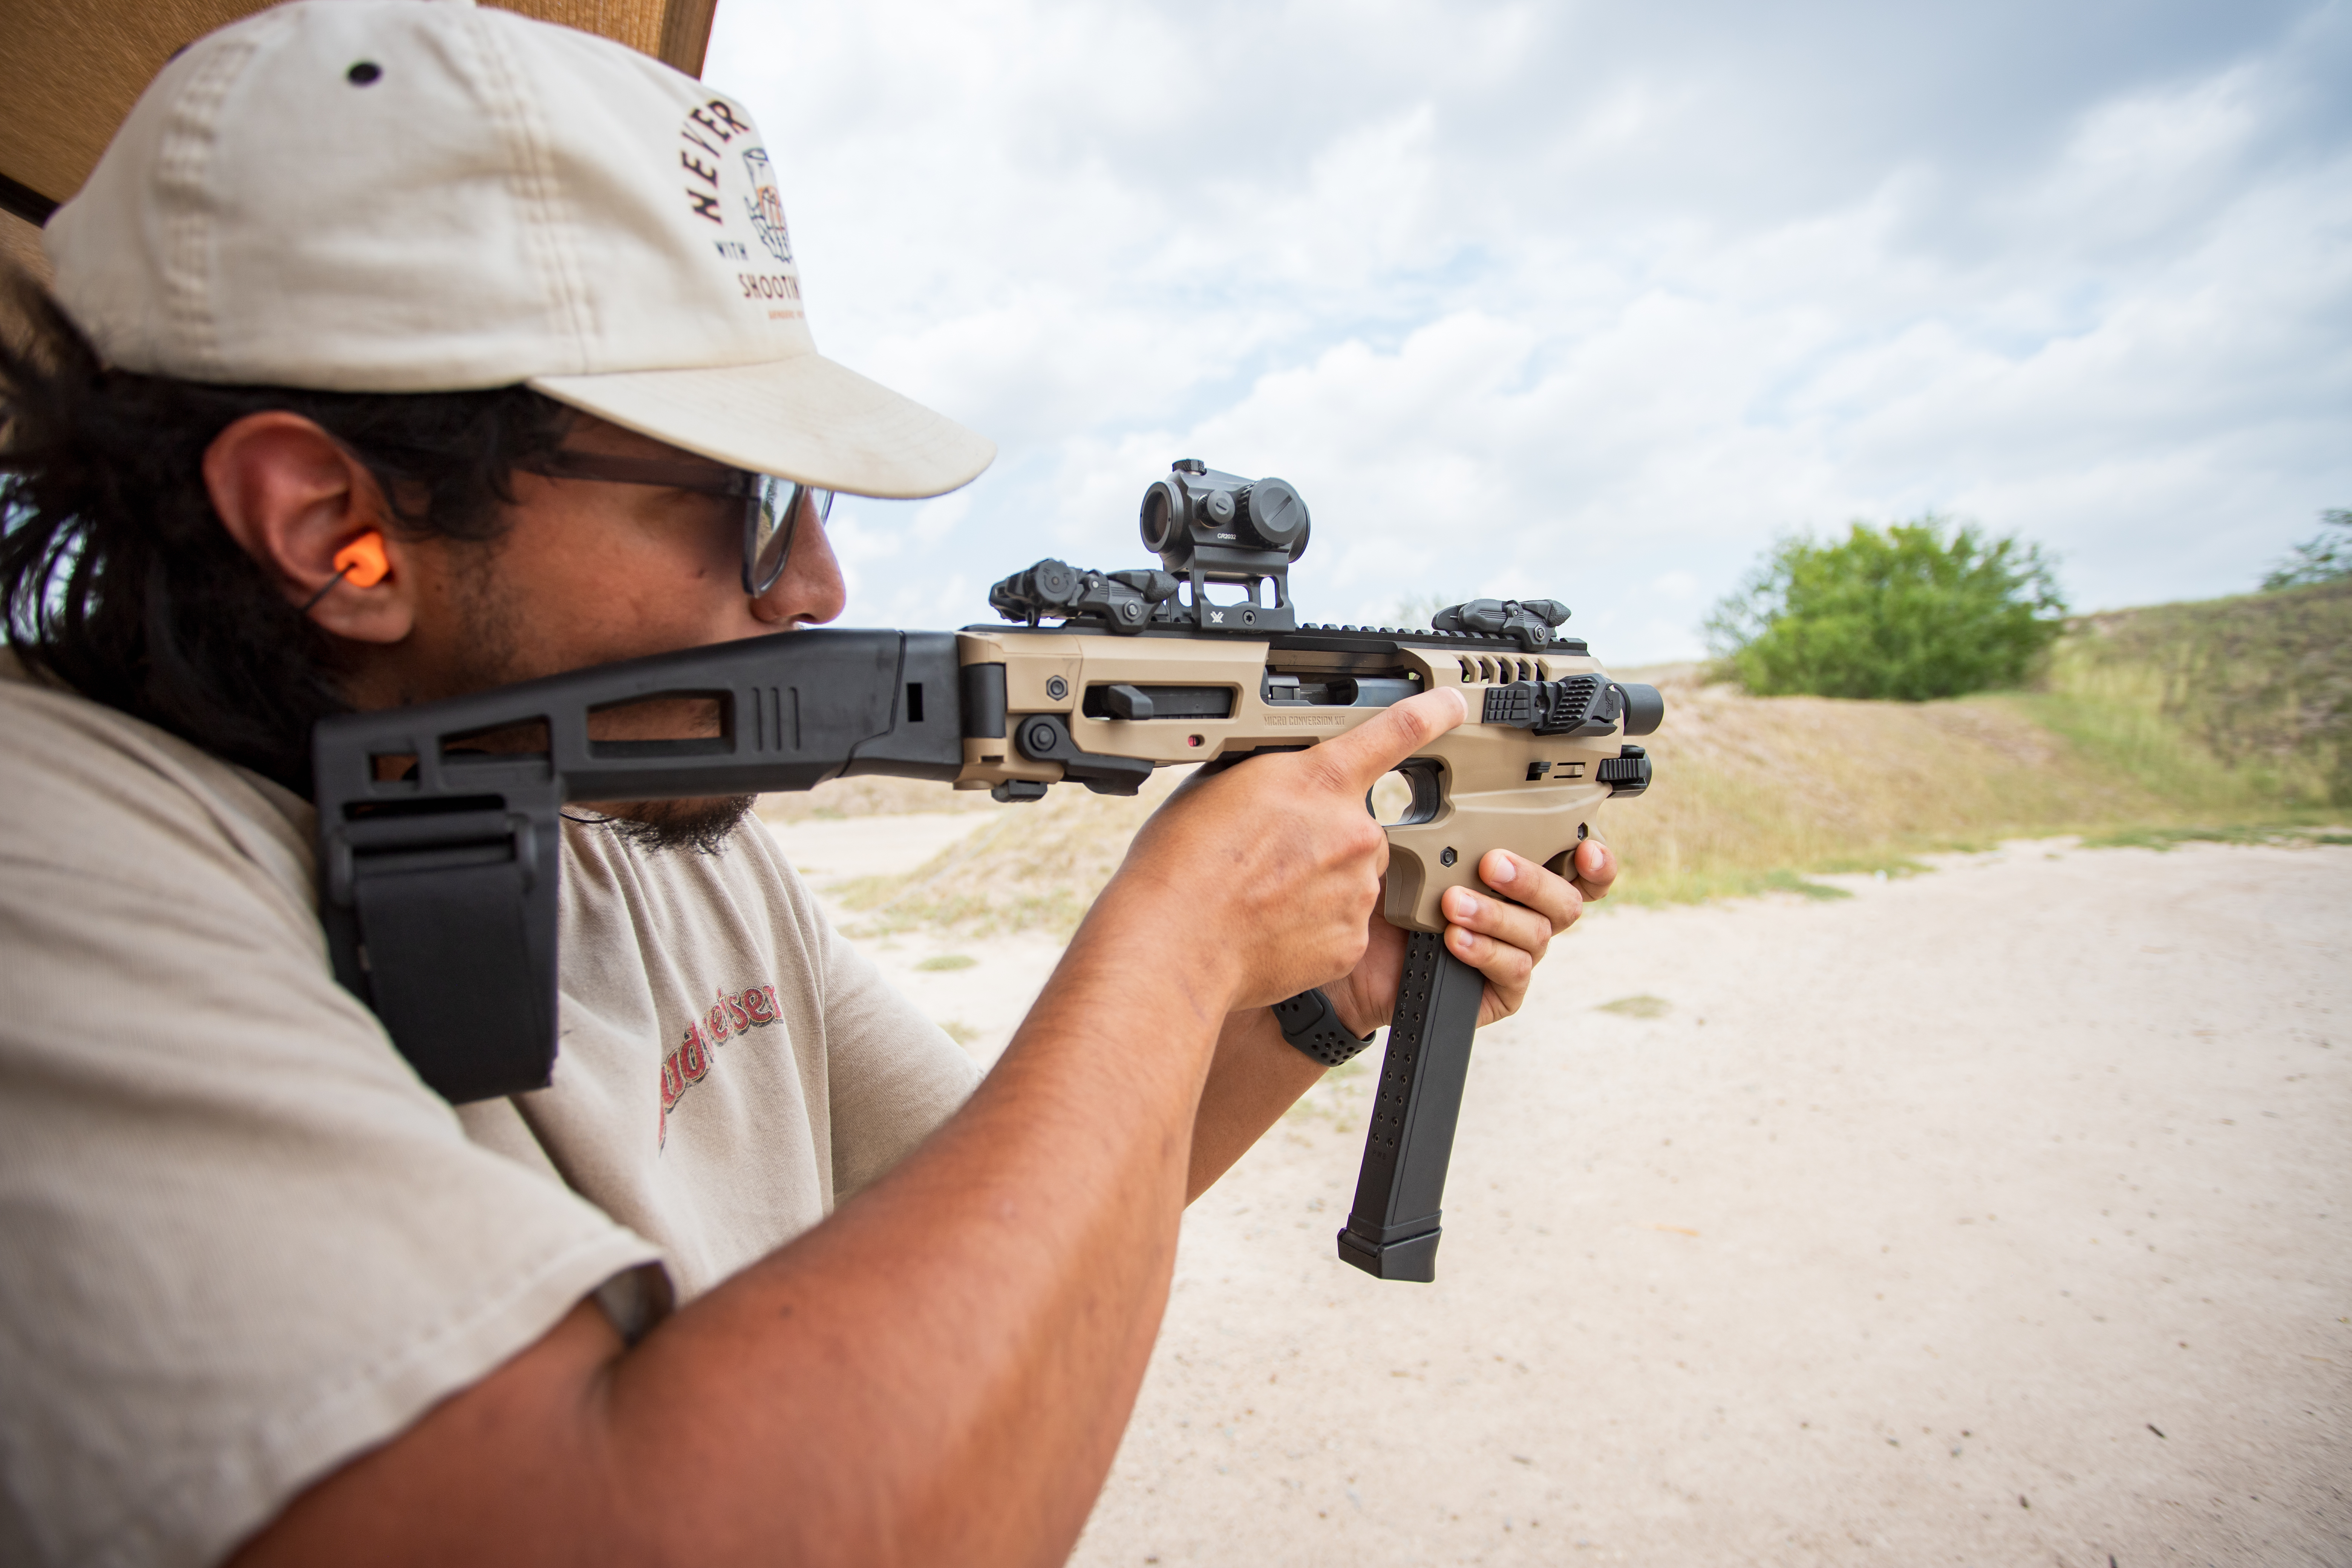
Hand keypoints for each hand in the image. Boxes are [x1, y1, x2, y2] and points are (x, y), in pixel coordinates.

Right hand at [1108, 688, 1469, 1013]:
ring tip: (1263, 896)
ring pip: (1353, 878)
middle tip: (1269, 857)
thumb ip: (1274, 773)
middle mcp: (1352, 831)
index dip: (1431, 714)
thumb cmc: (1183, 864)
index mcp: (1319, 780)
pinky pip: (1344, 925)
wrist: (1176, 941)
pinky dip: (1315, 926)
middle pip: (1358, 826)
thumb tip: (1281, 775)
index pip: (1393, 732)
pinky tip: (1273, 928)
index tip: (1453, 705)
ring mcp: (1357, 889)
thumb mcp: (1222, 784)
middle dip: (1323, 838)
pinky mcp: (1351, 940)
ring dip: (1320, 883)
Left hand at [1328, 837, 1617, 1033]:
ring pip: (1537, 934)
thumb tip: (1453, 787)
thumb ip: (1448, 825)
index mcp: (1521, 879)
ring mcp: (1517, 955)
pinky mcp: (1500, 993)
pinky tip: (1455, 940)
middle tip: (1492, 864)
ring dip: (1497, 914)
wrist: (1354, 960)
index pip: (1580, 871)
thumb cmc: (1388, 897)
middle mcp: (1528, 917)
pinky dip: (1486, 951)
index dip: (1597, 861)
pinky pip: (1512, 971)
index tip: (1586, 847)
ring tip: (1453, 904)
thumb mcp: (1415, 851)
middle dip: (1533, 879)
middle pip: (1566, 900)